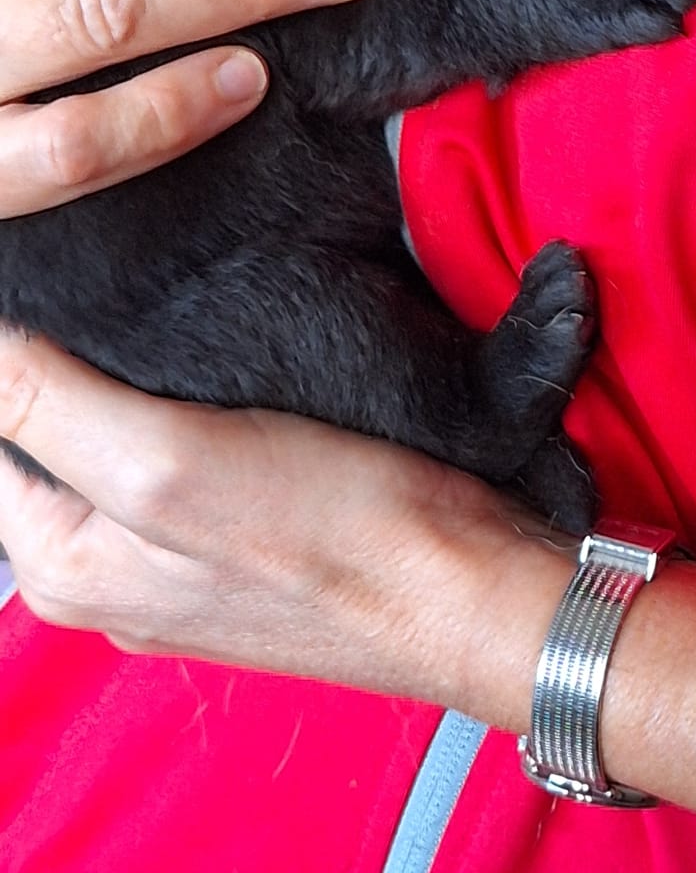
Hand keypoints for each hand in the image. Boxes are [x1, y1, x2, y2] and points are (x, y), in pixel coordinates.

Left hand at [0, 330, 572, 712]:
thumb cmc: (337, 536)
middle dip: (61, 364)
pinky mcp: (245, 535)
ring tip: (159, 314)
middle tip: (111, 293)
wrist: (473, 586)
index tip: (48, 286)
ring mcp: (177, 559)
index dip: (9, 355)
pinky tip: (217, 365)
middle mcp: (107, 570)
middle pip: (42, 439)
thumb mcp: (169, 461)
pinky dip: (183, 404)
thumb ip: (48, 402)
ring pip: (112, 442)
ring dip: (122, 379)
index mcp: (63, 564)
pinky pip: (181, 455)